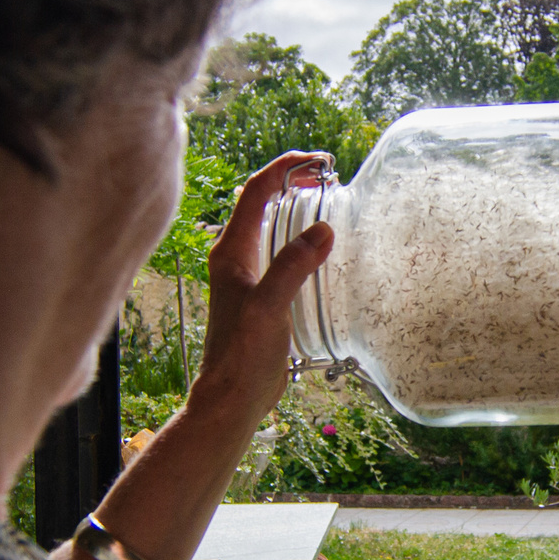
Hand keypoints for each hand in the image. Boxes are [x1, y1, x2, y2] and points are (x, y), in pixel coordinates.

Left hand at [191, 150, 334, 431]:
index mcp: (230, 251)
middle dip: (292, 181)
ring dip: (296, 207)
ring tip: (328, 199)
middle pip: (261, 202)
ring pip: (271, 227)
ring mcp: (247, 276)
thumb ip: (292, 267)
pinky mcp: (261, 295)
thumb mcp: (268, 307)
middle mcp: (235, 257)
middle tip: (328, 175)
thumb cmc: (242, 355)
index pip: (255, 191)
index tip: (318, 161)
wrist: (232, 398)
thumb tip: (323, 230)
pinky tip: (322, 249)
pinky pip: (281, 253)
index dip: (284, 168)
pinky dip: (300, 238)